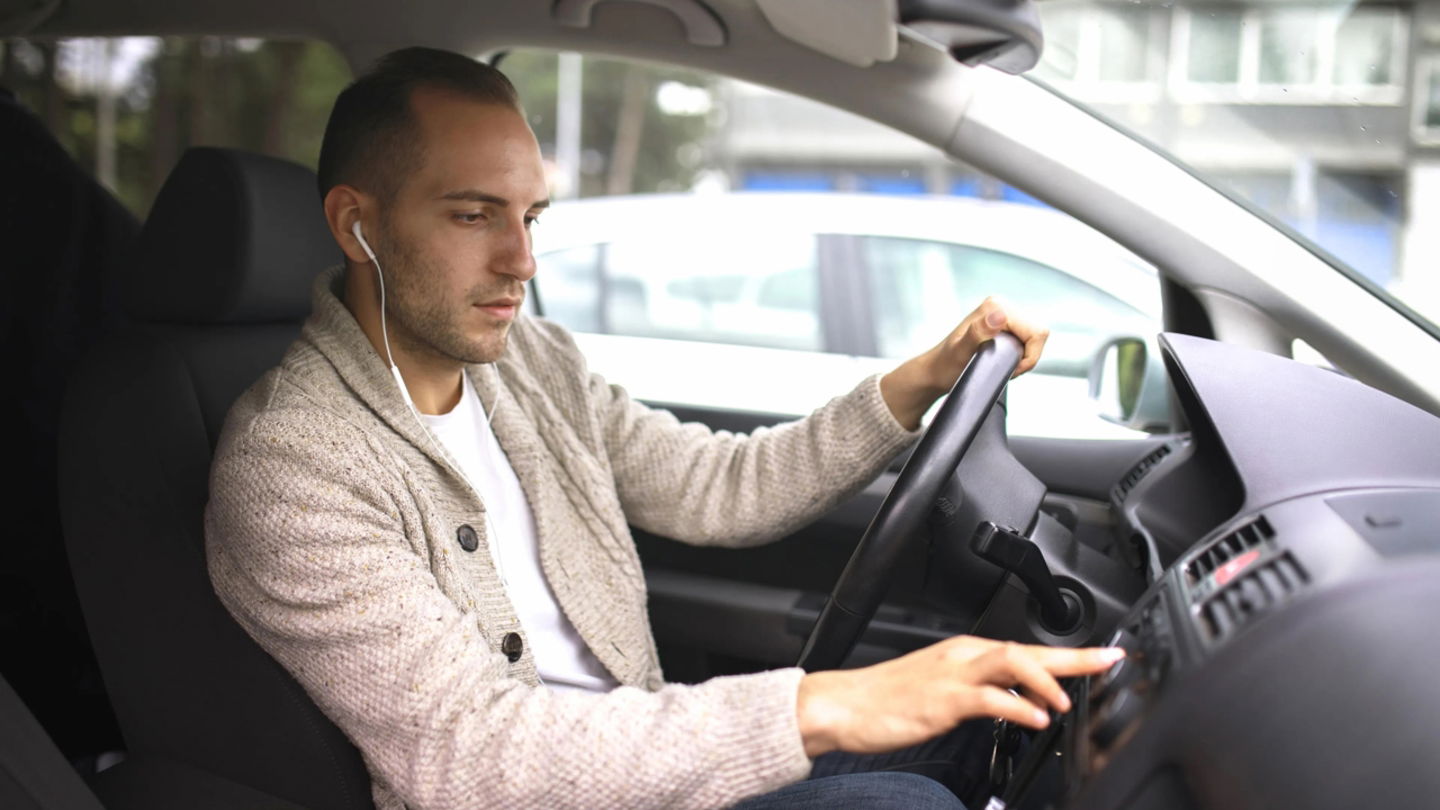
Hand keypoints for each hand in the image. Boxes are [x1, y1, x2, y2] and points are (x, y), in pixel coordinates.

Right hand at [795, 636, 1123, 756]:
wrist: (843, 704)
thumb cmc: (886, 700)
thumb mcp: (944, 694)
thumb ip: (984, 695)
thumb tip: (1022, 706)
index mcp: (966, 653)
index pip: (1027, 649)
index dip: (1070, 656)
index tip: (1103, 658)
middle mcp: (963, 656)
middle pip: (1028, 649)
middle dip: (1074, 658)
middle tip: (1110, 661)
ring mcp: (952, 675)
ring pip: (1011, 662)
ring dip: (1047, 679)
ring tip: (1068, 701)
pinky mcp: (940, 699)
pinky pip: (987, 699)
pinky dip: (1016, 707)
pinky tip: (1034, 719)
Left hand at [880, 297, 1049, 429]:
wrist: (936, 371)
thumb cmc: (946, 365)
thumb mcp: (961, 352)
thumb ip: (978, 333)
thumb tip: (999, 315)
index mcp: (996, 306)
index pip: (1037, 332)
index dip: (1029, 357)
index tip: (1009, 368)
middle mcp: (1000, 305)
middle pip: (1038, 333)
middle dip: (1027, 356)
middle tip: (1004, 367)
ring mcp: (1003, 314)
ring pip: (1034, 337)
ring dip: (1023, 356)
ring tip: (1001, 364)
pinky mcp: (1003, 324)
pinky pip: (1027, 340)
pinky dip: (1020, 354)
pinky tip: (1002, 360)